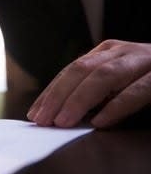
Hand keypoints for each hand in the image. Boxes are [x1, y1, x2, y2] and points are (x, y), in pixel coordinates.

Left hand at [27, 40, 150, 127]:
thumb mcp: (122, 82)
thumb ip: (96, 92)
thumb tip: (60, 114)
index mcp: (110, 51)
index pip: (71, 70)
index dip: (51, 92)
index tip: (34, 114)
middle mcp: (125, 51)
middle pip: (82, 71)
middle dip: (58, 96)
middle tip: (42, 120)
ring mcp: (147, 60)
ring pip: (105, 76)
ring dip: (80, 100)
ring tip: (63, 122)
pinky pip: (139, 89)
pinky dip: (117, 105)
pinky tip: (101, 121)